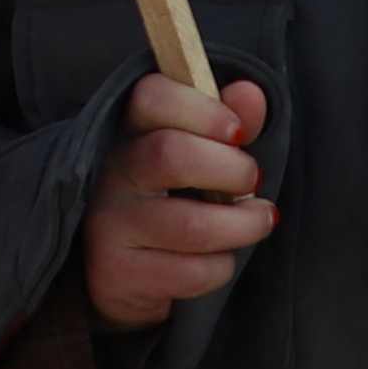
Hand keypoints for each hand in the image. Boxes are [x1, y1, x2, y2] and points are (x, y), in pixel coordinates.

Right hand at [78, 74, 272, 327]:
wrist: (121, 273)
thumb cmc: (173, 198)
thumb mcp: (199, 154)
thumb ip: (227, 122)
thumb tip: (251, 95)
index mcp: (130, 129)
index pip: (150, 97)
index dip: (202, 108)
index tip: (238, 132)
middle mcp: (112, 171)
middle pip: (170, 155)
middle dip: (231, 170)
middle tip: (252, 182)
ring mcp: (110, 224)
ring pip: (190, 225)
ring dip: (242, 225)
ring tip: (258, 220)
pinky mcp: (119, 273)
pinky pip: (191, 272)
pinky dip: (221, 266)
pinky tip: (219, 257)